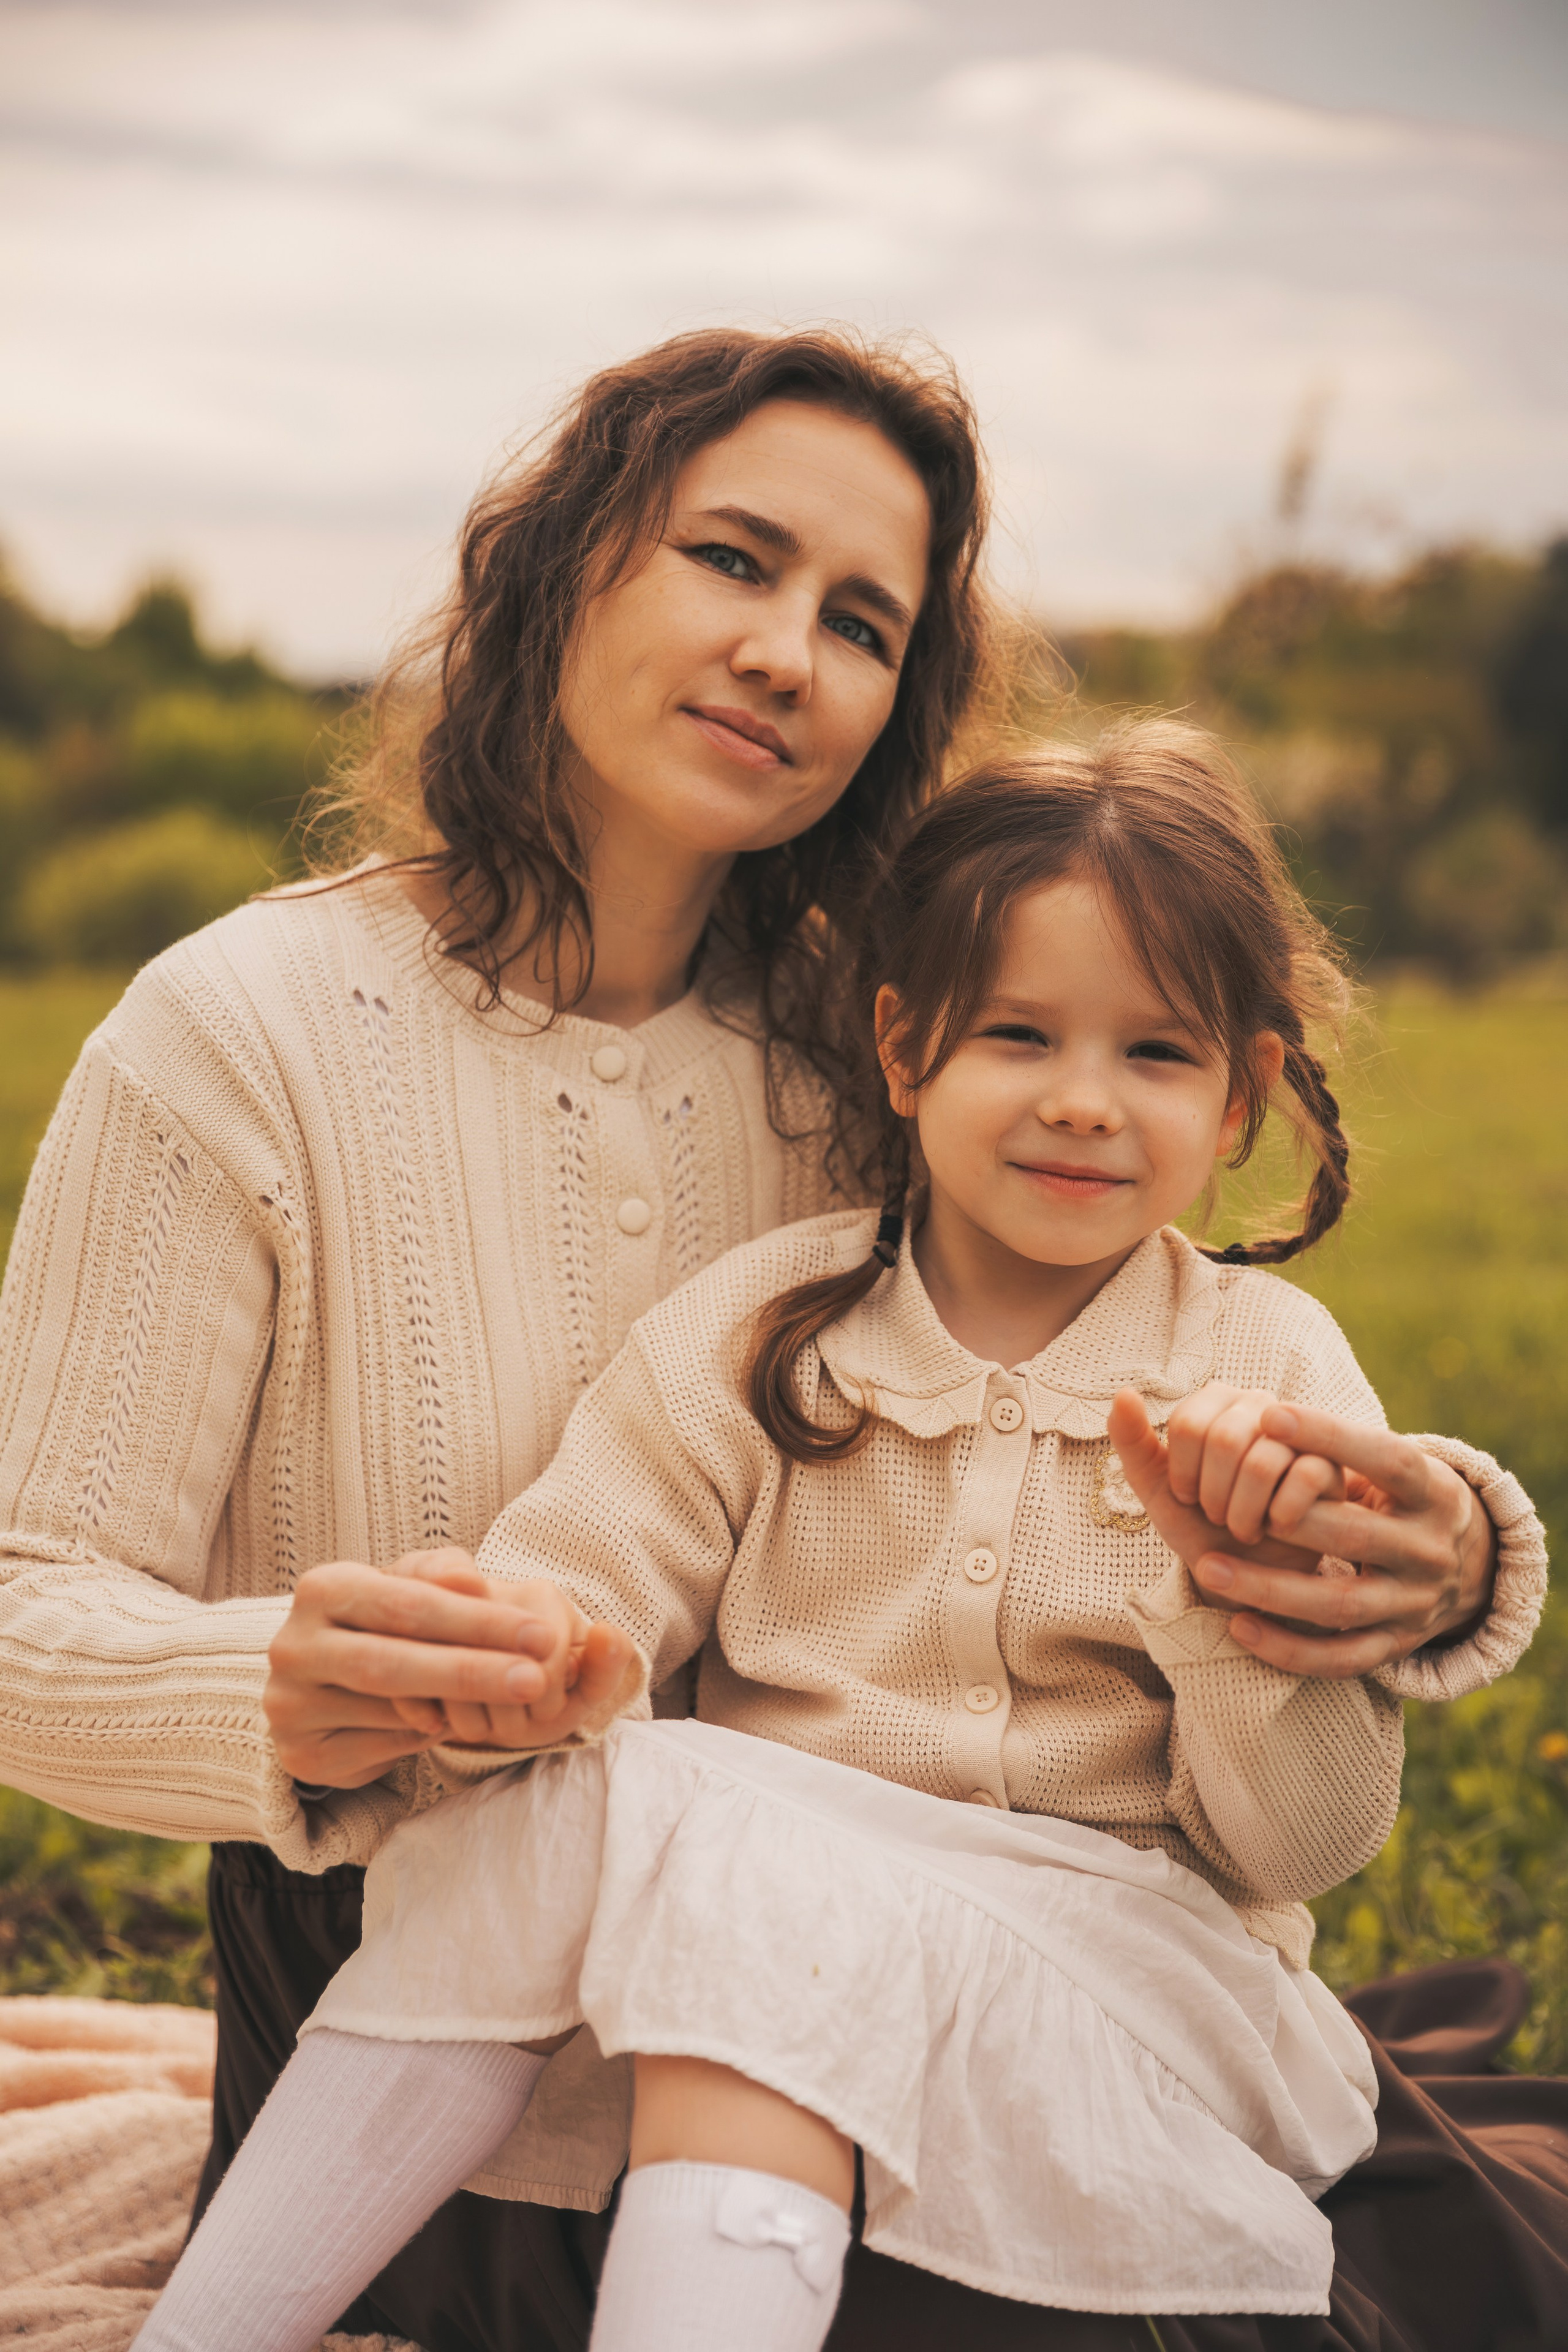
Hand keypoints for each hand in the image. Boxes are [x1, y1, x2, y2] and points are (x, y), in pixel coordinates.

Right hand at [265, 1549, 634, 1788]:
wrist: (324, 1681)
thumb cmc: (383, 1621)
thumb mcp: (409, 1585)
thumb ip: (442, 1573)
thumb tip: (469, 1579)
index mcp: (322, 1588)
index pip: (408, 1604)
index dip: (478, 1621)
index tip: (541, 1635)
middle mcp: (293, 1645)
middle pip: (391, 1664)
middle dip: (471, 1672)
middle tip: (534, 1679)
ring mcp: (290, 1704)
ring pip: (388, 1712)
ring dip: (453, 1709)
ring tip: (499, 1700)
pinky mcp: (302, 1754)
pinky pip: (379, 1750)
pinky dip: (421, 1738)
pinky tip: (444, 1725)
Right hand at [386, 1555, 637, 1750]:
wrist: (491, 1694)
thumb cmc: (543, 1692)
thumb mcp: (581, 1688)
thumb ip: (605, 1666)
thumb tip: (609, 1632)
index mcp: (540, 1596)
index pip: (547, 1661)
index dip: (547, 1701)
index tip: (546, 1707)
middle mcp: (490, 1590)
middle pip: (498, 1673)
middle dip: (509, 1716)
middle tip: (513, 1720)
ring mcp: (439, 1610)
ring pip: (452, 1683)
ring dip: (470, 1721)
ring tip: (483, 1720)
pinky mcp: (399, 1634)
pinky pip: (408, 1684)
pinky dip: (424, 1715)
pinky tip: (439, 1722)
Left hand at [1110, 1388, 1495, 1679]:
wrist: (1453, 1573)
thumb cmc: (1381, 1500)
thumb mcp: (1368, 1461)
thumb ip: (1297, 1431)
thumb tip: (1185, 1401)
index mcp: (1431, 1490)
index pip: (1388, 1457)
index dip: (1332, 1437)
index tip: (1268, 1414)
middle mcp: (1429, 1546)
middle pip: (1357, 1535)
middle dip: (1285, 1520)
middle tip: (1215, 1506)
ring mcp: (1414, 1602)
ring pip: (1339, 1602)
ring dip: (1270, 1588)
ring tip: (1206, 1567)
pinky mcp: (1395, 1647)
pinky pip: (1339, 1658)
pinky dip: (1288, 1647)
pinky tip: (1238, 1626)